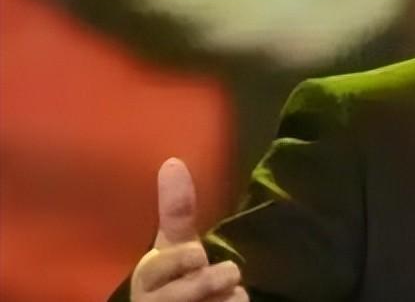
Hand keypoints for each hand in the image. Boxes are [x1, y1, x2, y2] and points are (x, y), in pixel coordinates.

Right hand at [130, 158, 245, 301]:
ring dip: (231, 295)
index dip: (181, 260)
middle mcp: (153, 300)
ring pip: (218, 301)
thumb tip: (173, 162)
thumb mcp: (175, 246)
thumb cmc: (174, 279)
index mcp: (148, 276)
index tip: (196, 255)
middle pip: (192, 287)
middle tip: (226, 274)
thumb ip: (176, 211)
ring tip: (226, 293)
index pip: (158, 267)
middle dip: (214, 278)